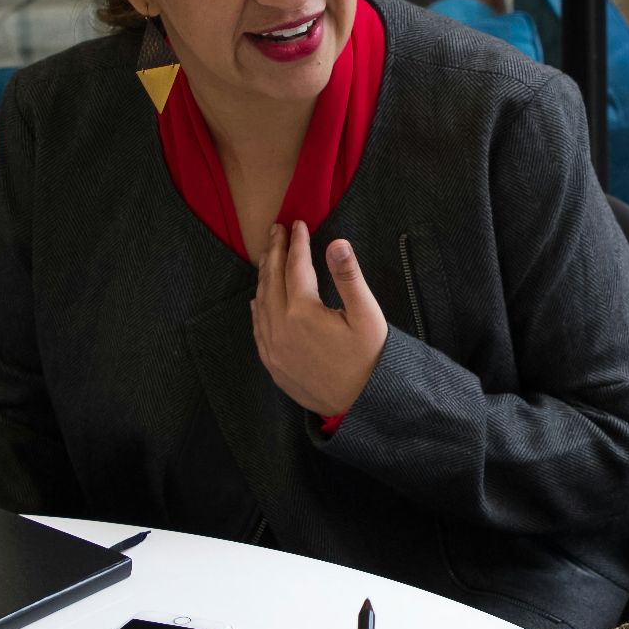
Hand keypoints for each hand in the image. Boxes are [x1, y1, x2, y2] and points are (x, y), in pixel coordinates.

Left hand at [251, 220, 387, 417]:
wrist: (361, 406)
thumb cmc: (370, 359)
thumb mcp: (367, 315)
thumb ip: (349, 277)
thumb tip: (337, 243)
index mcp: (303, 311)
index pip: (295, 266)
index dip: (297, 242)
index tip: (297, 223)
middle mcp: (281, 327)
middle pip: (272, 279)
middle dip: (273, 251)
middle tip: (276, 230)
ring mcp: (273, 347)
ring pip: (261, 302)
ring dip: (264, 276)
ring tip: (267, 255)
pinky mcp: (273, 363)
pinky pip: (258, 327)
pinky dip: (258, 306)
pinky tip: (258, 297)